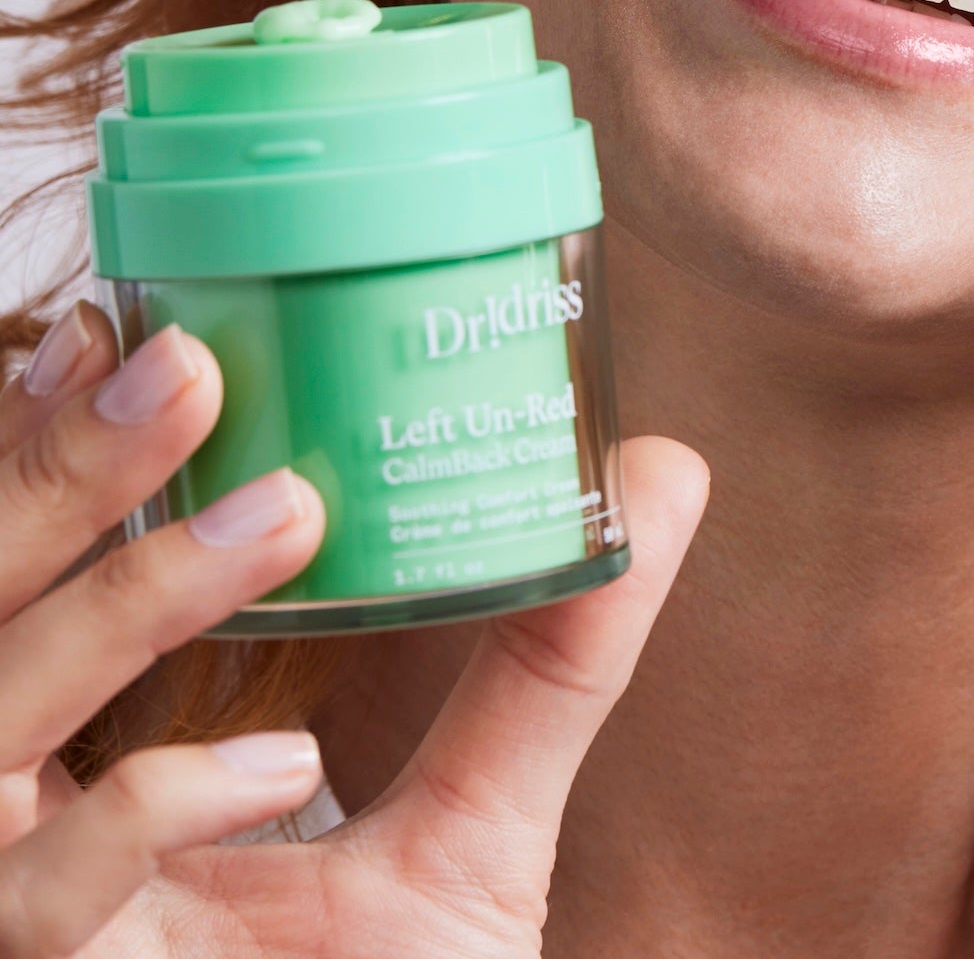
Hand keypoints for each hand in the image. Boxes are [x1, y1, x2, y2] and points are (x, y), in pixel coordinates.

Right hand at [0, 304, 706, 955]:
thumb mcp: (474, 829)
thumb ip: (550, 658)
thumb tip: (660, 468)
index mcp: (92, 772)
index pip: (25, 584)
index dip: (44, 454)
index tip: (130, 324)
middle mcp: (22, 837)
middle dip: (42, 485)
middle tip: (178, 359)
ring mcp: (17, 924)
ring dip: (111, 613)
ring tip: (277, 513)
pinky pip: (41, 906)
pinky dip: (141, 819)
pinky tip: (273, 766)